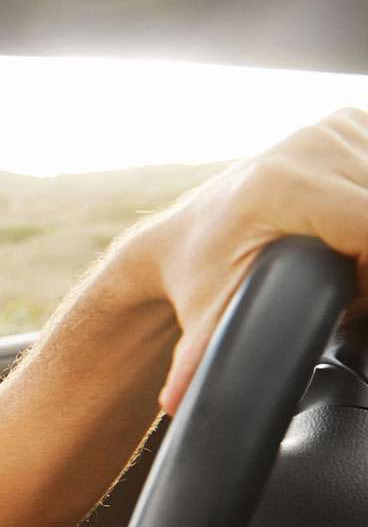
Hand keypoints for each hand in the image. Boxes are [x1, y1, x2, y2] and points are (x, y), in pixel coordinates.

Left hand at [145, 108, 367, 413]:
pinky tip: (349, 229)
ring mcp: (334, 126)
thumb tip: (176, 404)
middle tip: (347, 284)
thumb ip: (208, 359)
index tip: (355, 297)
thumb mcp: (210, 321)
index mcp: (287, 184)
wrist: (183, 238)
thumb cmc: (200, 279)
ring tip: (346, 258)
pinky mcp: (348, 122)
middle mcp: (312, 143)